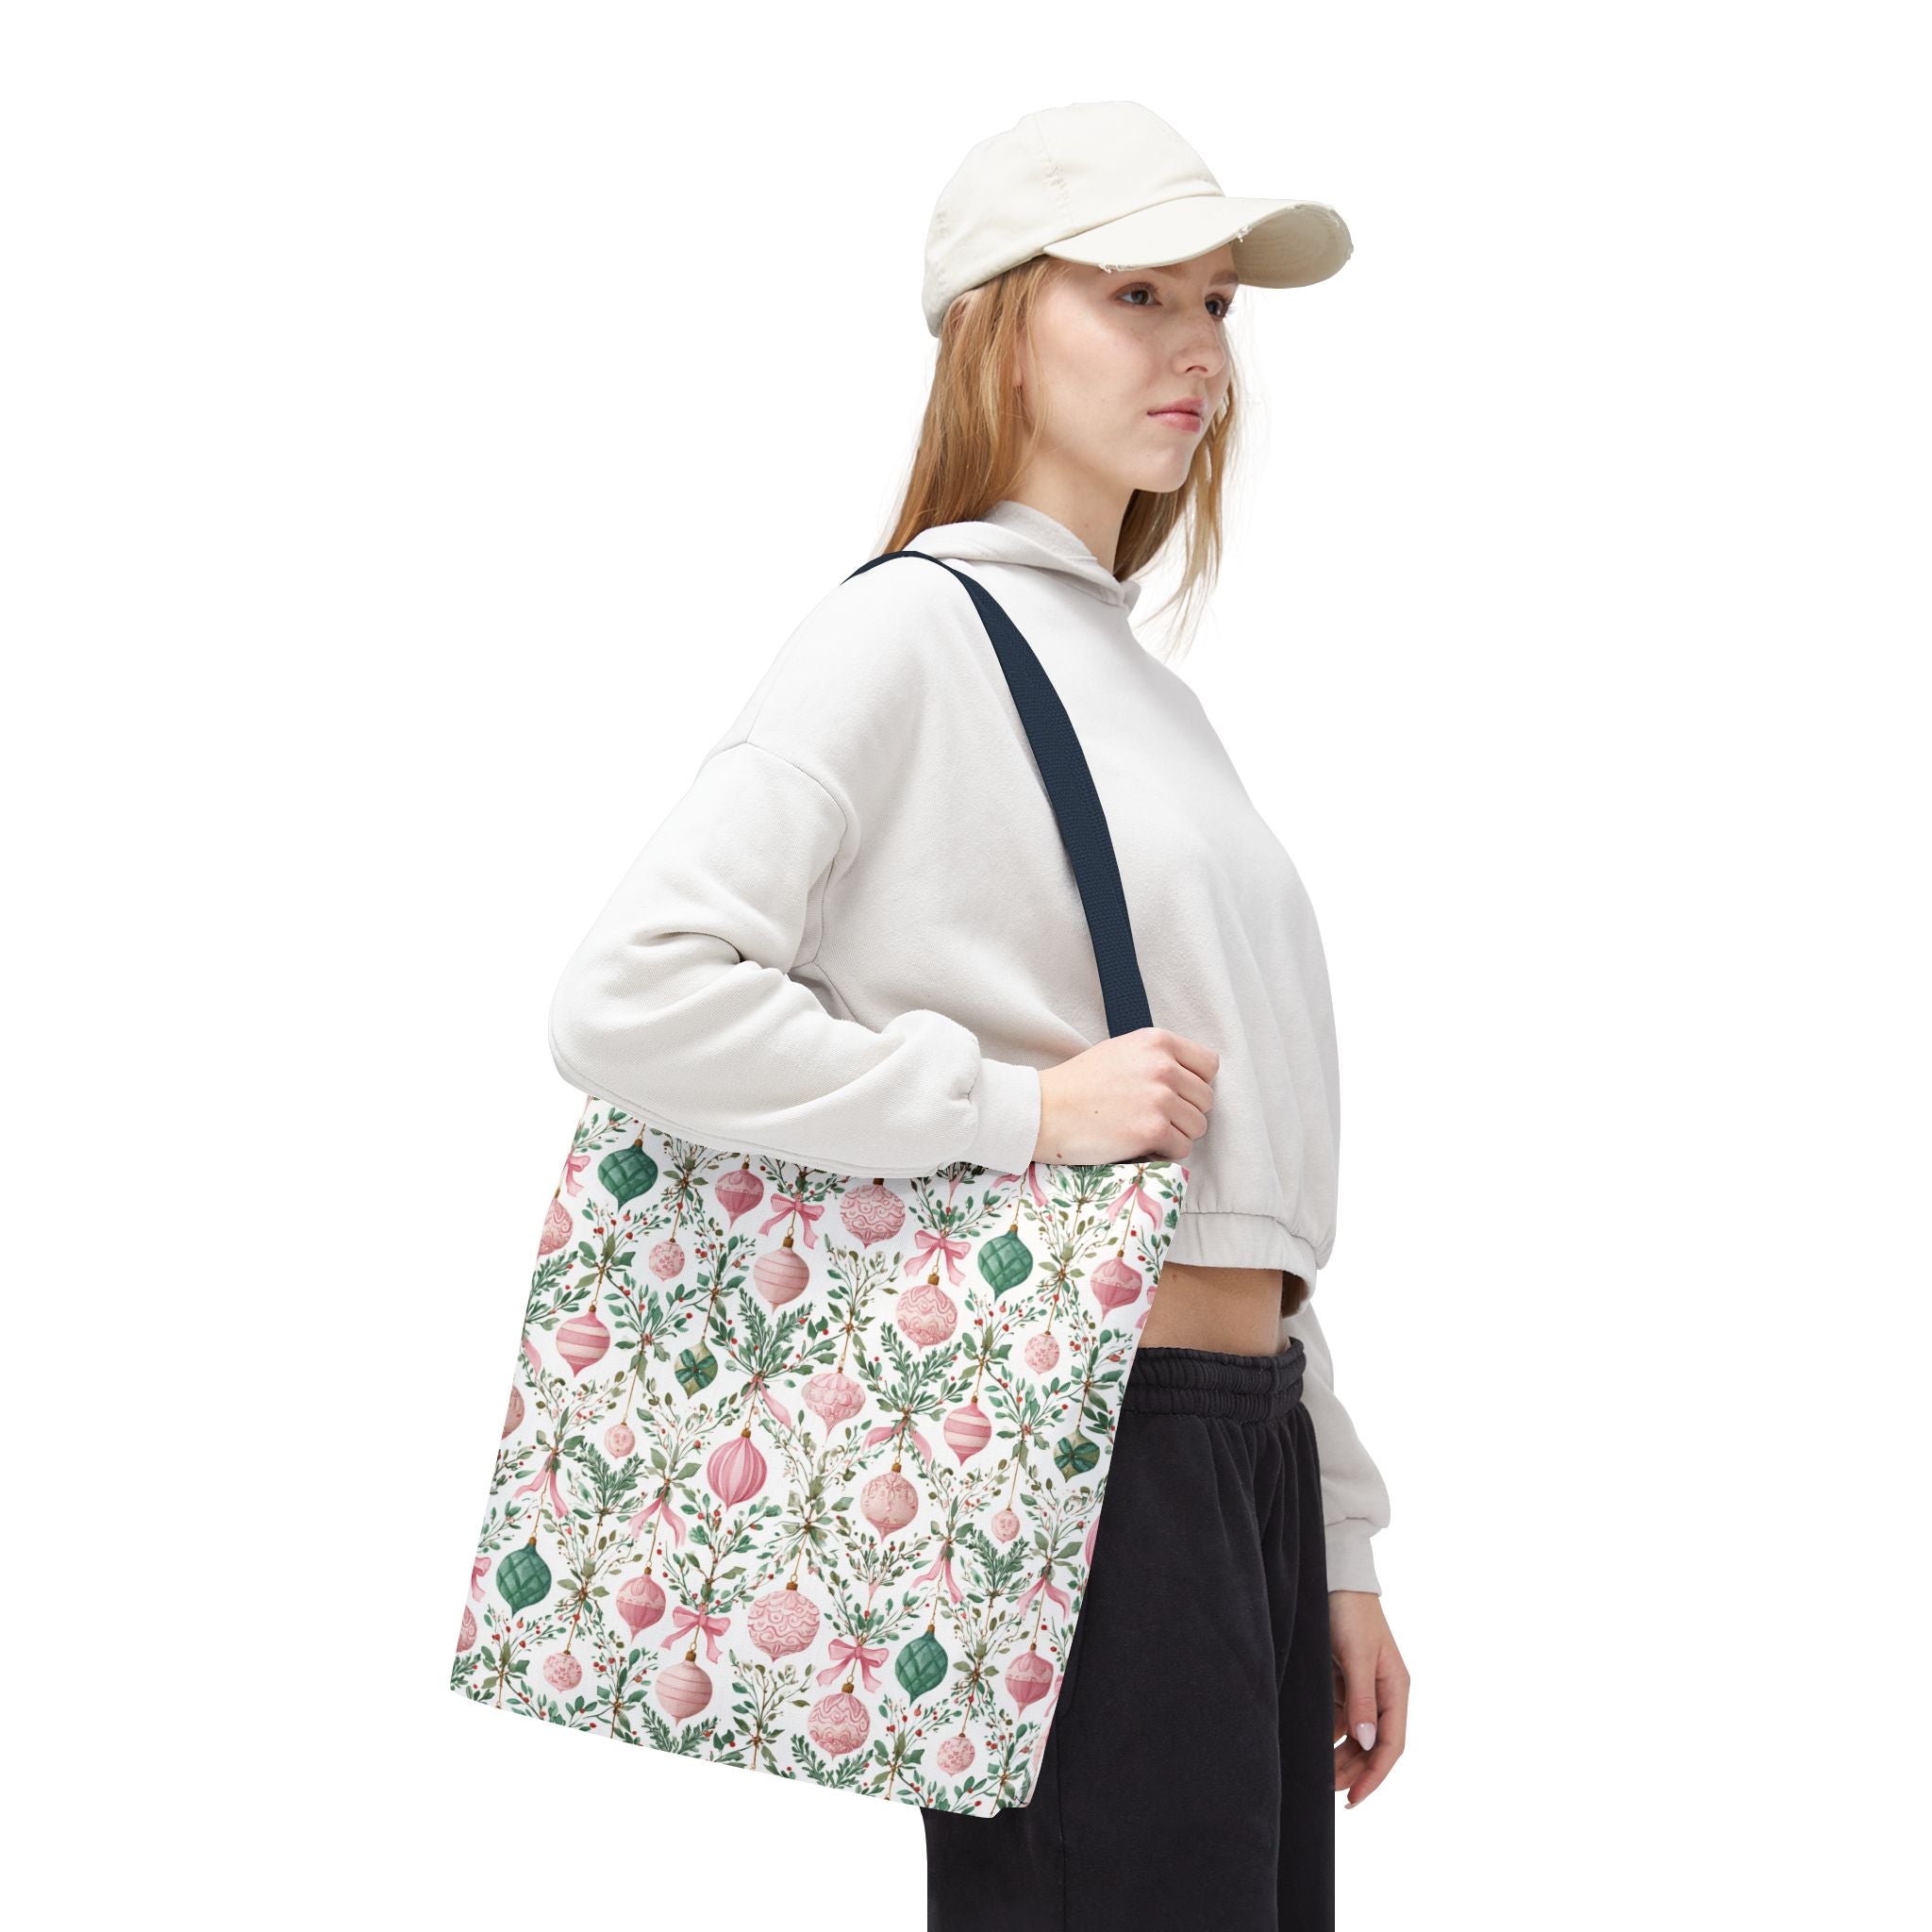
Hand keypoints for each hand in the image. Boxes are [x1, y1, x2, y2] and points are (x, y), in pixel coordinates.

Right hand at [1034, 1026, 1217, 1164]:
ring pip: (1198, 1126)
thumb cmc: (1077, 1085)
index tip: (1176, 1095)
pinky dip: (1164, 1153)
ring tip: (1143, 1131)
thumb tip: (1190, 1079)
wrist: (1044, 1110)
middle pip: (1205, 1099)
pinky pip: (1182, 1148)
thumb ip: (1157, 1059)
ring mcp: (1160, 1098)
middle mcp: (1163, 1066)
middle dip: (1185, 1112)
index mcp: (1157, 1041)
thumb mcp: (1121, 1052)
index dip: (1194, 1084)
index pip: (1209, 1064)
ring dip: (1176, 1134)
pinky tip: (1138, 1144)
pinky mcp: (1153, 1130)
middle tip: (1153, 1118)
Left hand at [1330, 1590, 1407, 1806]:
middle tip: (1328, 1789)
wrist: (1333, 1578)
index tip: (1354, 1798)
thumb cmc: (1351, 1612)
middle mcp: (1382, 1693)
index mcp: (1395, 1688)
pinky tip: (1312, 1744)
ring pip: (1354, 1735)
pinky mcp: (1342, 1681)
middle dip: (1354, 1769)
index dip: (1375, 1774)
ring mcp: (1361, 1688)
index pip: (1391, 1743)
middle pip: (1372, 1745)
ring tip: (1318, 1773)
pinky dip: (1328, 1733)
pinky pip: (1337, 1717)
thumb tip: (1368, 1743)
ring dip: (1340, 1755)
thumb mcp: (1358, 1655)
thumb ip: (1362, 1699)